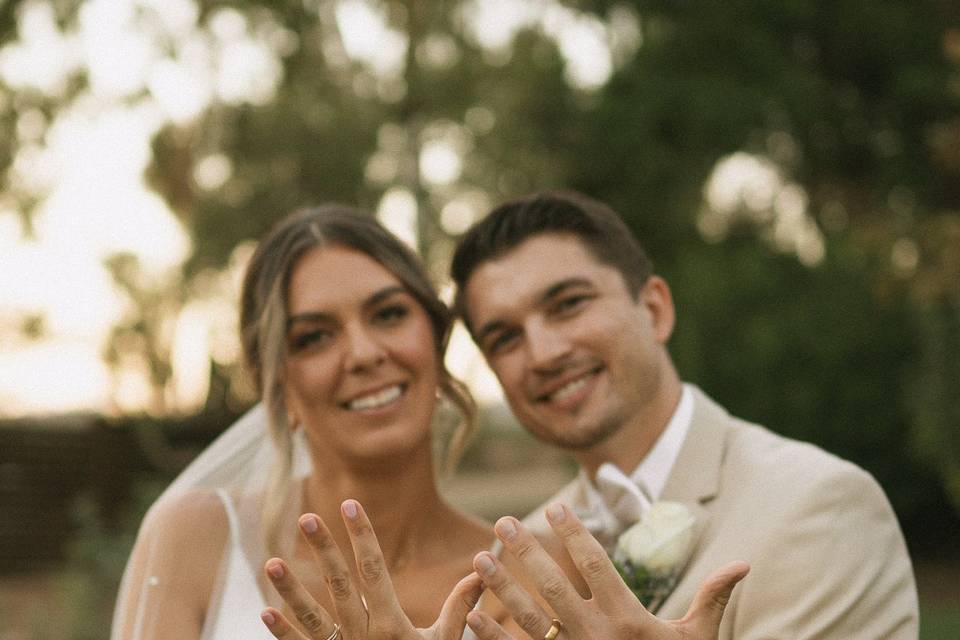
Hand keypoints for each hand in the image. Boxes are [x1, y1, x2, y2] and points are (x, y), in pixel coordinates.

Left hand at [260, 499, 482, 639]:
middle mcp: (362, 635)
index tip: (351, 505)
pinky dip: (282, 632)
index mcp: (390, 624)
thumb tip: (481, 571)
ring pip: (312, 618)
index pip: (373, 569)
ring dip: (291, 590)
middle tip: (306, 518)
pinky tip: (265, 611)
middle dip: (323, 550)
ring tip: (271, 563)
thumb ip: (459, 608)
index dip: (362, 535)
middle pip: (339, 585)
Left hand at [467, 503, 748, 639]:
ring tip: (480, 557)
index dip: (575, 534)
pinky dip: (492, 637)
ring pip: (529, 618)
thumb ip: (712, 599)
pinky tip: (470, 616)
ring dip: (501, 587)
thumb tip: (743, 564)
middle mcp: (596, 636)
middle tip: (504, 521)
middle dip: (527, 551)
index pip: (596, 565)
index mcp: (629, 619)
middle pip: (554, 586)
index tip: (556, 507)